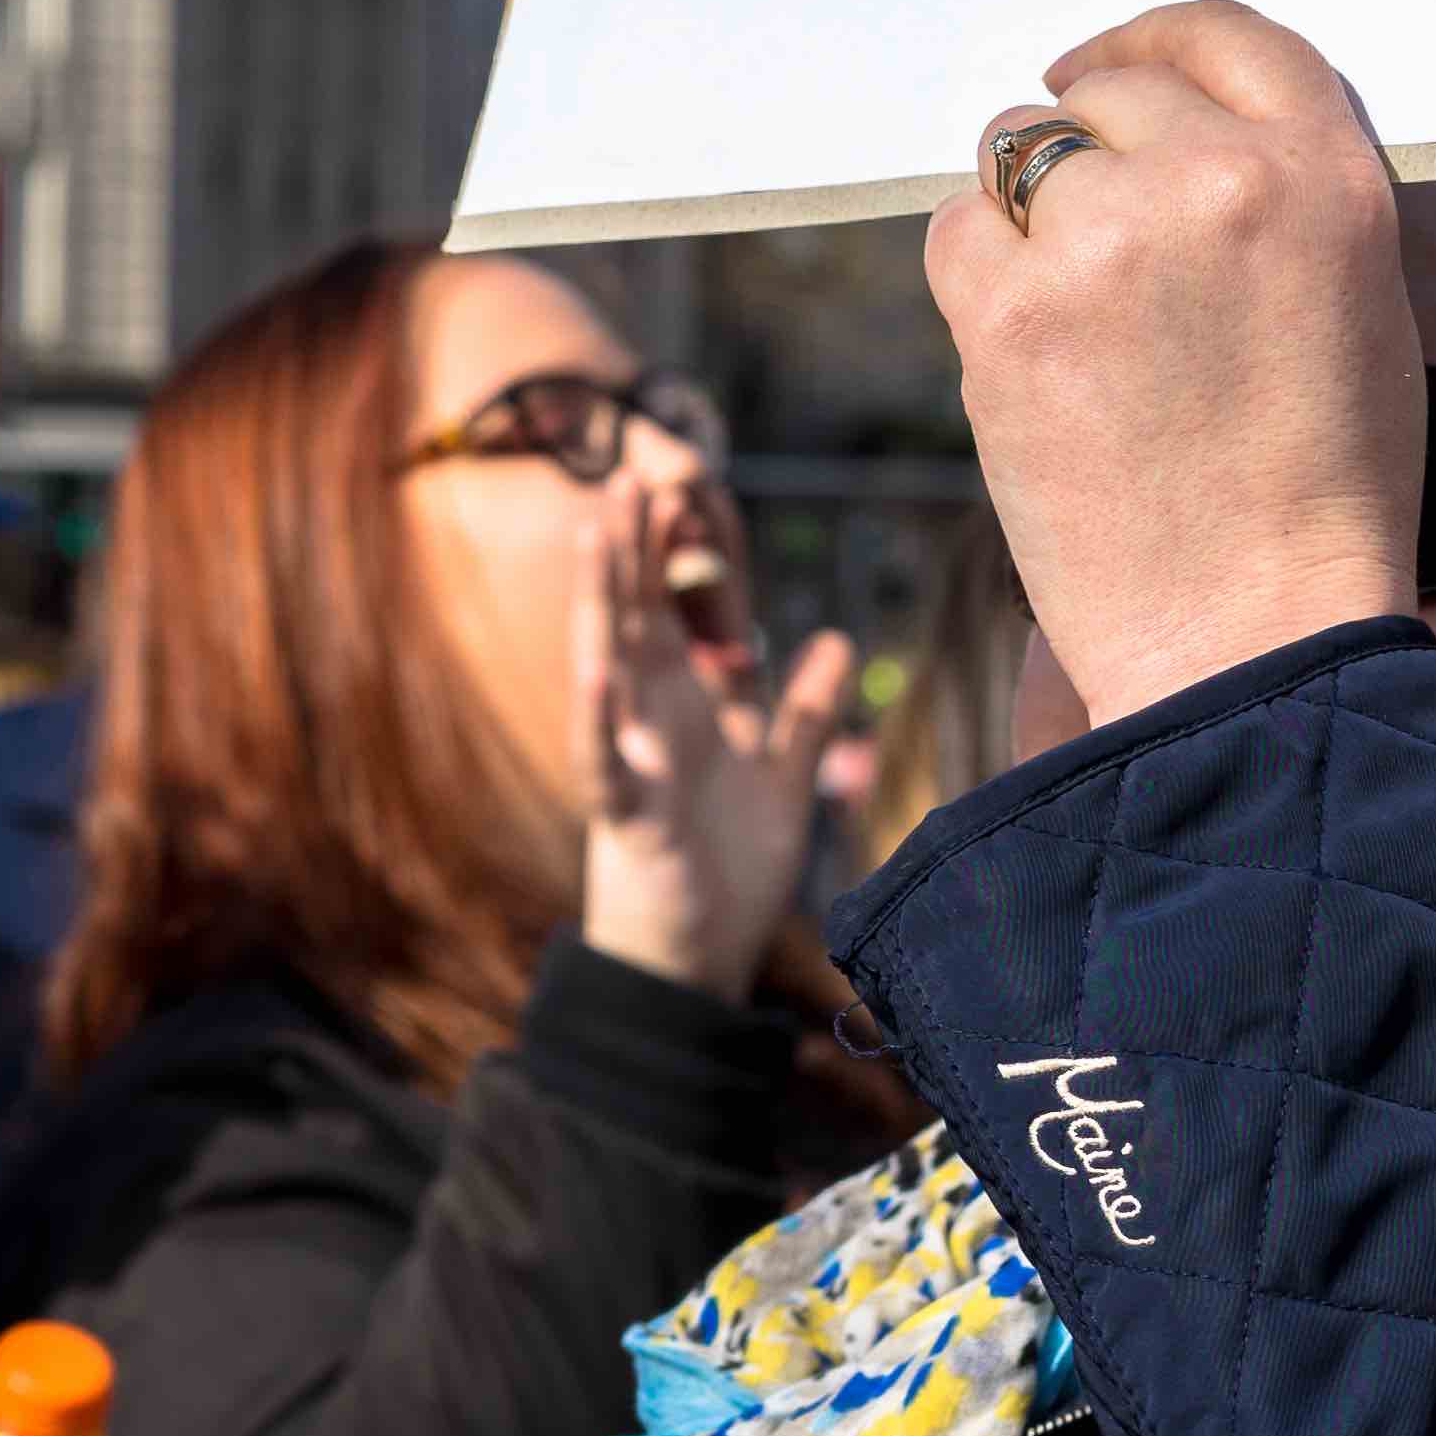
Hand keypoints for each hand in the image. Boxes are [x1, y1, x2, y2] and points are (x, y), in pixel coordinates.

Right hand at [576, 507, 858, 1000]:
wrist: (694, 962)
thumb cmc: (726, 871)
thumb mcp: (783, 778)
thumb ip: (808, 711)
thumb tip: (839, 641)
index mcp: (682, 709)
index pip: (669, 611)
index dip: (669, 551)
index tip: (675, 483)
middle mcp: (648, 722)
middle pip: (632, 618)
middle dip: (629, 550)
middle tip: (626, 473)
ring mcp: (630, 761)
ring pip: (607, 666)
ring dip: (600, 601)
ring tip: (595, 534)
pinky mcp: (625, 813)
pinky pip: (604, 758)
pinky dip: (598, 716)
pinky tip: (596, 672)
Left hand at [922, 0, 1423, 728]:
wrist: (1252, 638)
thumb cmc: (1315, 498)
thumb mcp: (1357, 309)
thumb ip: (1277, 201)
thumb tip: (1169, 135)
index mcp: (1330, 178)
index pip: (1227, 37)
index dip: (1153, 40)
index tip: (1100, 66)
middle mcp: (1221, 183)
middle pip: (1109, 92)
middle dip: (1086, 152)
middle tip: (1091, 247)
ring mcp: (1109, 240)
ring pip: (1016, 152)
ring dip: (1025, 213)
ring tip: (1074, 324)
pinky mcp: (1011, 310)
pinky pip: (956, 233)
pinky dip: (977, 282)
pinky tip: (1030, 360)